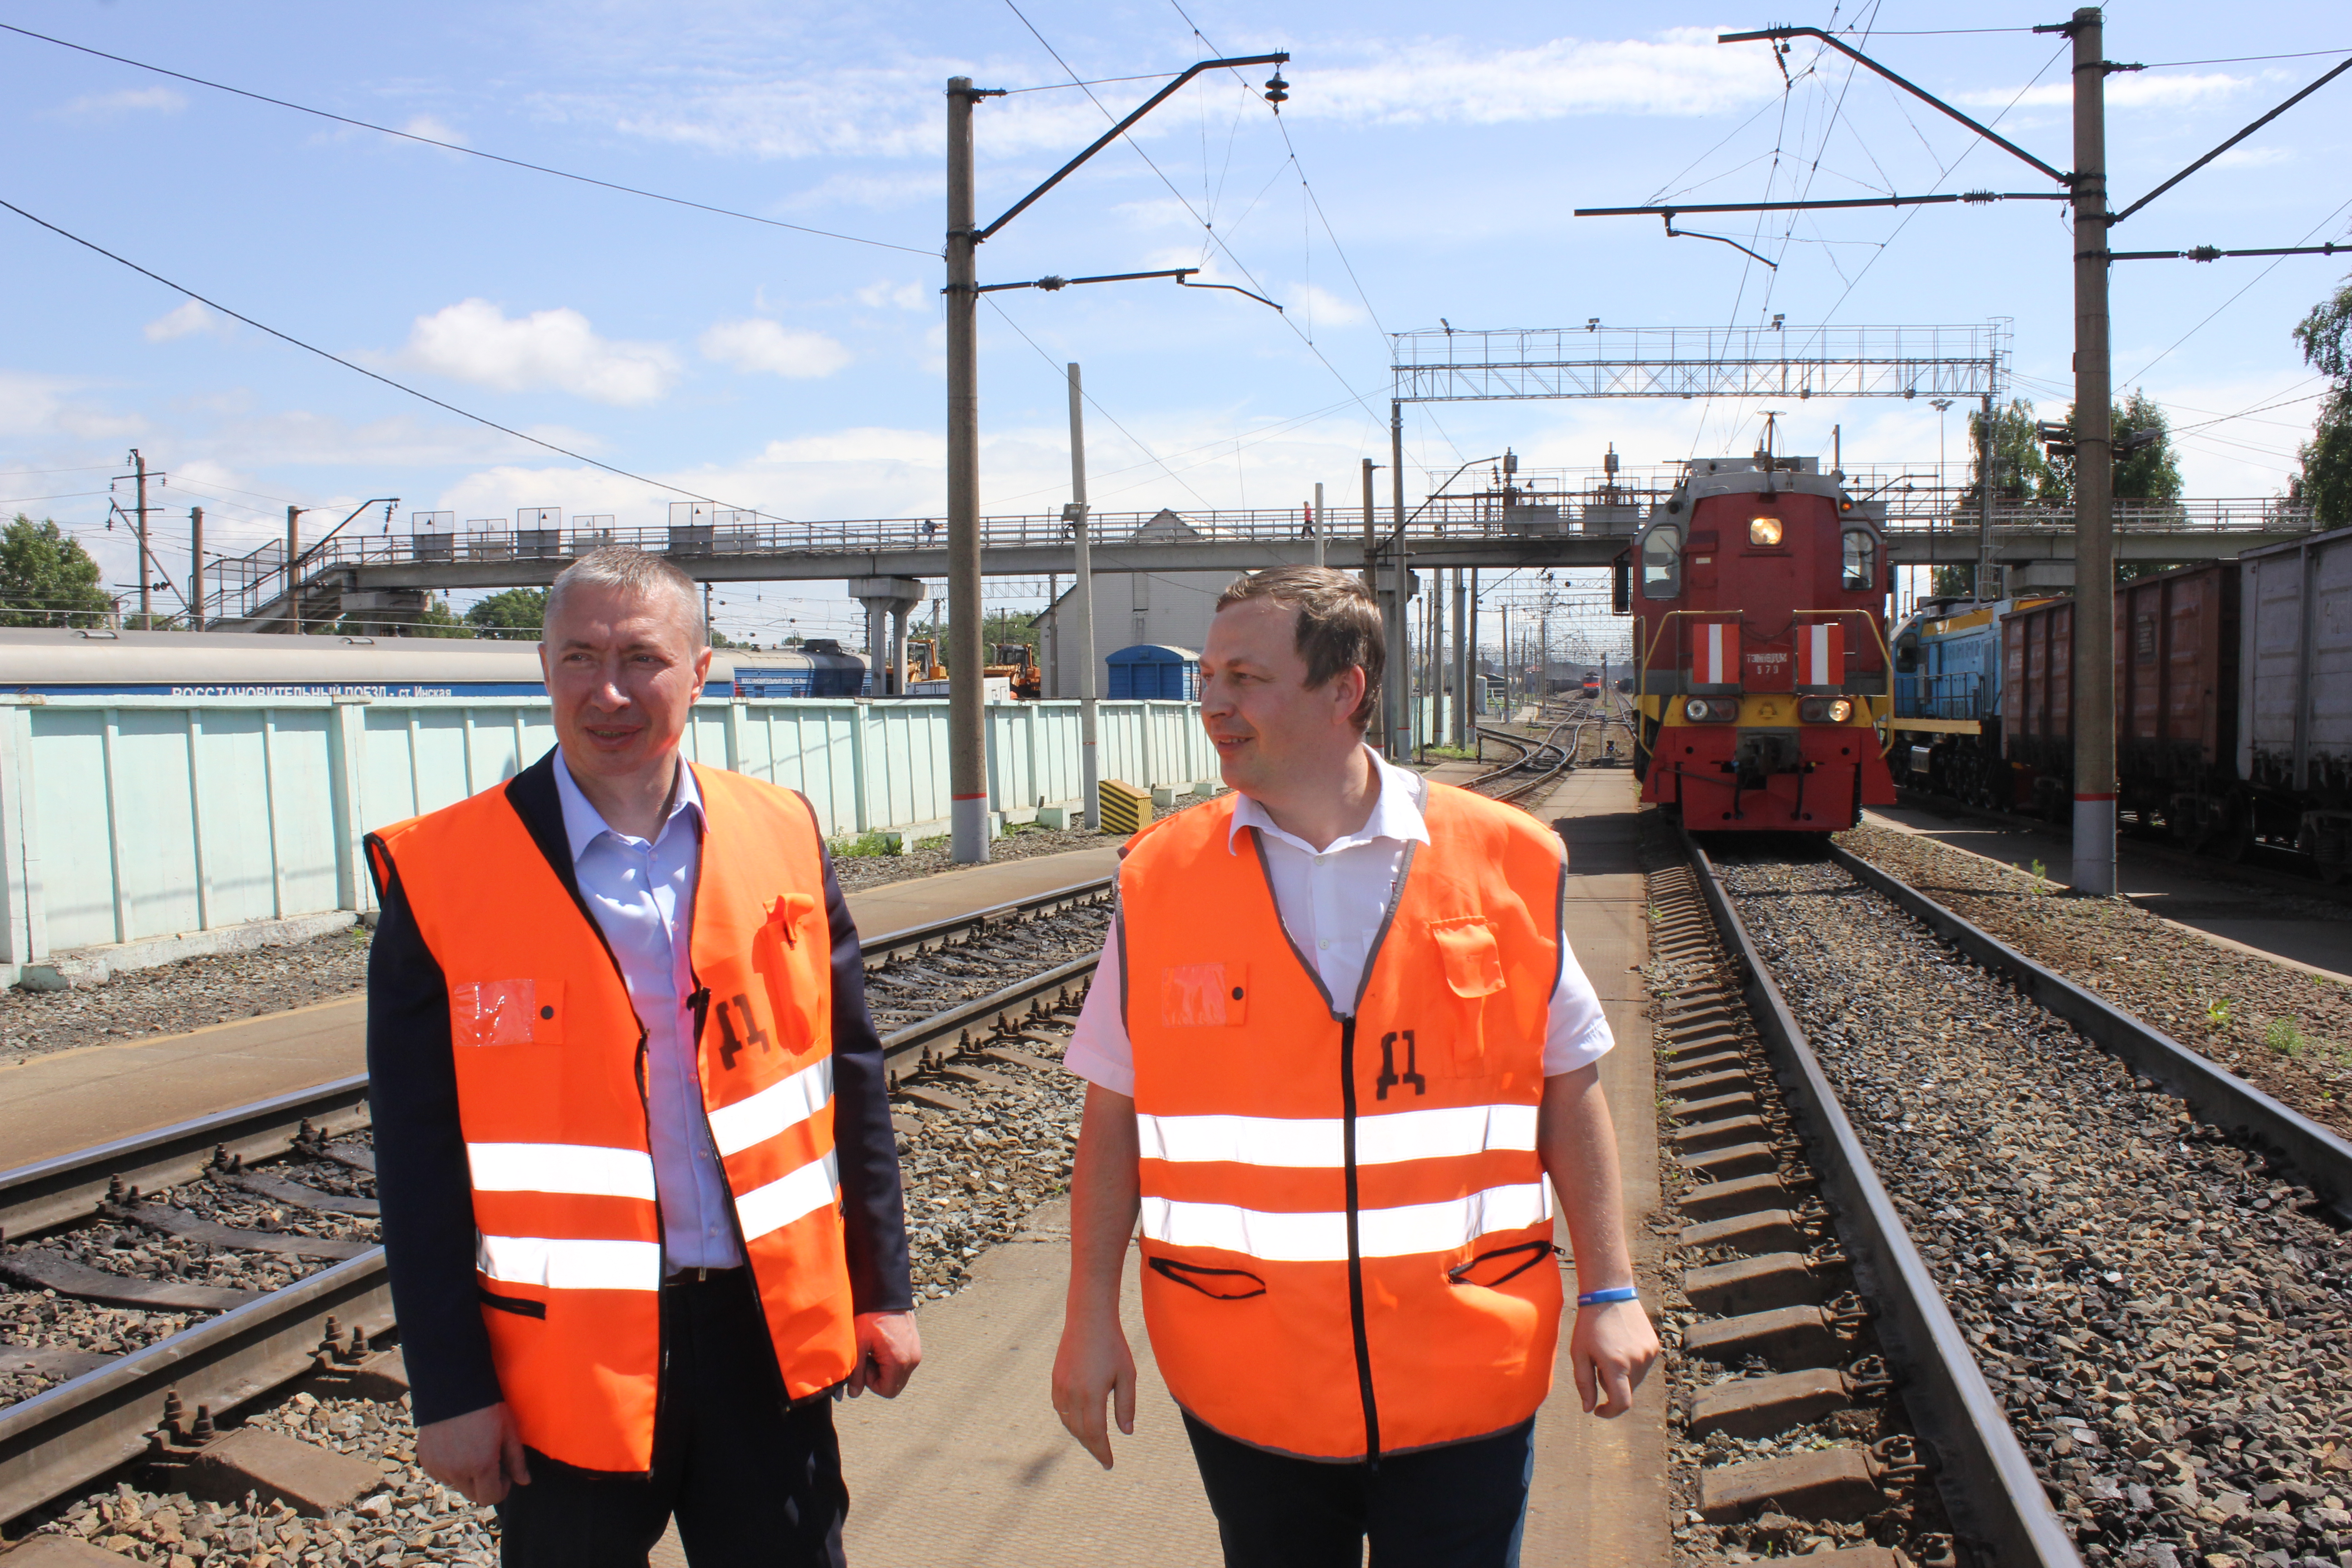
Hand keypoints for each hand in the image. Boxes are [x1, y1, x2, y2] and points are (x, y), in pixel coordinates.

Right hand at [415, 1403, 530, 1504]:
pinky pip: (440, 1474)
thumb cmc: (487, 1407)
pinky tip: (455, 1447)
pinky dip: (449, 1468)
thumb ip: (516, 1461)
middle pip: (473, 1495)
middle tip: (490, 1461)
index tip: (504, 1473)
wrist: (453, 1387)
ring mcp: (438, 1467)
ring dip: (465, 1476)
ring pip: (456, 1485)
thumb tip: (524, 1482)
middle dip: (484, 1484)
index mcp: (481, 1466)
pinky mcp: (425, 1460)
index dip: (501, 1489)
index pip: (490, 1498)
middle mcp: (457, 1472)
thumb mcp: (508, 1431)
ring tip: (471, 1450)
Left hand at [845, 1310, 920, 1397]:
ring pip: (899, 1375)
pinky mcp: (915, 1345)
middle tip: (869, 1357)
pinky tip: (882, 1345)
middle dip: (879, 1377)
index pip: (887, 1391)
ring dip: (885, 1369)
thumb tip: (853, 1394)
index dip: (872, 1383)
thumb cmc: (870, 1316)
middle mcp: (912, 1359)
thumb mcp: (858, 1345)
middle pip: (895, 1385)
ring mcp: (916, 1352)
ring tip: (874, 1349)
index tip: (865, 1364)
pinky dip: (892, 1360)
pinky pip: (904, 1363)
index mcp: (899, 1361)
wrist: (885, 1292)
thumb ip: (856, 1373)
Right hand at [1050, 1310, 1135, 1468]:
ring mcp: (1061, 1386)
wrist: (1088, 1319)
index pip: (1095, 1434)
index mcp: (1092, 1395)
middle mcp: (1072, 1394)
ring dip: (1080, 1435)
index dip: (1102, 1452)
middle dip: (1093, 1447)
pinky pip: (1060, 1409)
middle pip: (1081, 1432)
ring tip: (1093, 1441)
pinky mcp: (1056, 1379)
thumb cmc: (1113, 1346)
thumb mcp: (1127, 1375)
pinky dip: (1069, 1420)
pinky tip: (1078, 1422)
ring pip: (1068, 1422)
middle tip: (1103, 1457)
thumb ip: (1126, 1405)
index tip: (1109, 1464)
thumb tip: (1126, 1432)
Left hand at [1570, 1297, 1659, 1417]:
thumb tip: (1589, 1409)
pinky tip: (1621, 1344)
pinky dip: (1631, 1364)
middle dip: (1612, 1385)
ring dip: (1622, 1375)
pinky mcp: (1655, 1347)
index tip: (1599, 1410)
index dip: (1611, 1412)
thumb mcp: (1579, 1353)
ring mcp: (1649, 1354)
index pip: (1622, 1403)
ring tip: (1610, 1351)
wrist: (1610, 1294)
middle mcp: (1637, 1361)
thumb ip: (1584, 1383)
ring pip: (1635, 1380)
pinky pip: (1642, 1366)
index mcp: (1616, 1365)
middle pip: (1627, 1391)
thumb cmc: (1589, 1325)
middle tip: (1599, 1363)